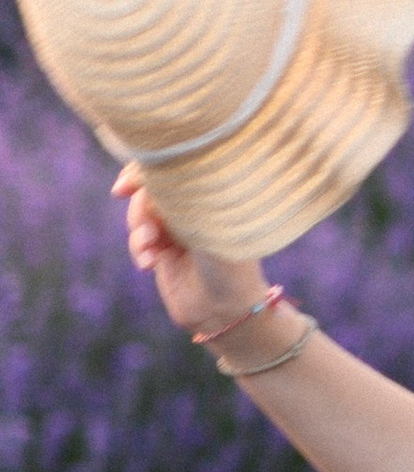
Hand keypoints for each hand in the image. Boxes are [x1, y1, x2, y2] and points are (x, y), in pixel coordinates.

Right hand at [115, 163, 266, 342]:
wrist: (225, 308)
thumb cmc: (227, 260)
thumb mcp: (203, 221)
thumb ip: (178, 193)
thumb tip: (147, 169)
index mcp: (214, 190)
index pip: (175, 163)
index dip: (145, 168)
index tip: (127, 184)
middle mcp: (198, 205)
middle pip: (152, 186)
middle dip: (139, 200)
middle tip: (129, 205)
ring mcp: (180, 226)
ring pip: (141, 213)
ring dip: (138, 227)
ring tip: (149, 249)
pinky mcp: (164, 250)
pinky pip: (138, 239)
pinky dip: (138, 248)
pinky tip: (148, 264)